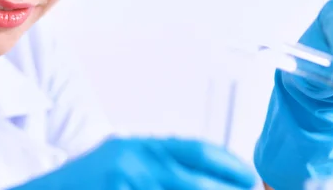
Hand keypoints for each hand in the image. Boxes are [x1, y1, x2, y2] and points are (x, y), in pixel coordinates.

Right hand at [13, 137, 257, 189]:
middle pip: (196, 180)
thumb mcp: (121, 162)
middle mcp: (133, 161)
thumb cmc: (82, 184)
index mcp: (137, 146)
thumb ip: (156, 164)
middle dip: (227, 189)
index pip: (195, 149)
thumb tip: (207, 174)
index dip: (228, 163)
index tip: (250, 175)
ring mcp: (124, 183)